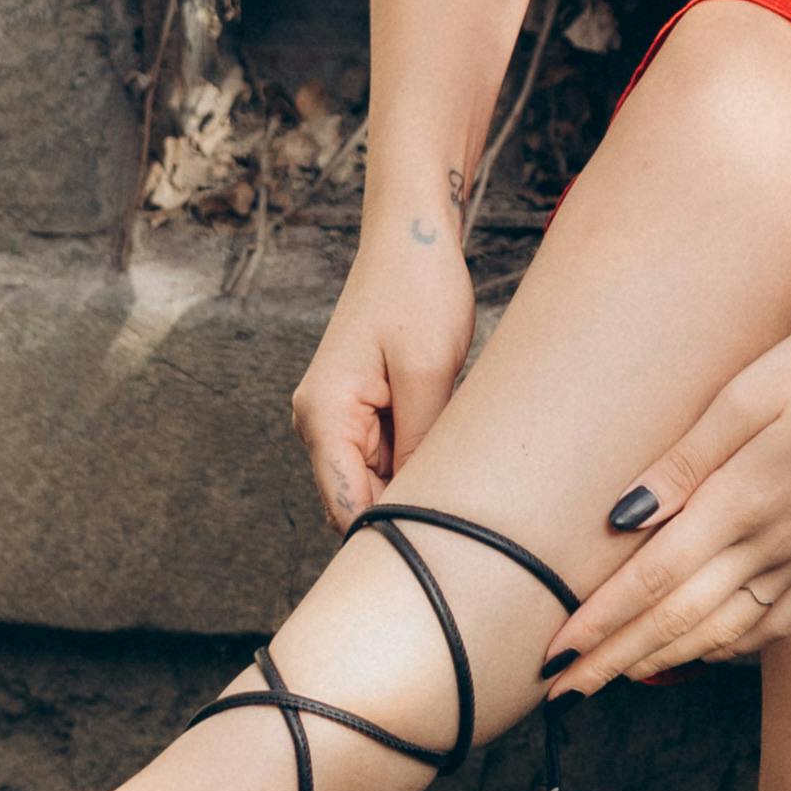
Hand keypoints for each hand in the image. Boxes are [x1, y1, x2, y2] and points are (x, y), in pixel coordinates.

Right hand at [290, 223, 479, 531]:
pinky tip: (456, 449)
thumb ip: (420, 444)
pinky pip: (389, 456)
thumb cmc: (419, 292)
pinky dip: (419, 460)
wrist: (413, 238)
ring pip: (378, 481)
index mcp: (323, 415)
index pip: (347, 506)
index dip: (391, 534)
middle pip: (359, 500)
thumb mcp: (430, 372)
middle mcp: (319, 422)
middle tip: (470, 517)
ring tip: (468, 477)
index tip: (444, 551)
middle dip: (409, 511)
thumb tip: (423, 505)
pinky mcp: (363, 408)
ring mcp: (339, 417)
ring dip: (417, 484)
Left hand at [540, 313, 790, 691]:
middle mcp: (771, 546)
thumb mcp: (742, 395)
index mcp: (740, 502)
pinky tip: (704, 651)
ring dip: (662, 662)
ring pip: (723, 634)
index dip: (598, 624)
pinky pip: (772, 625)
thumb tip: (620, 518)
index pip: (651, 581)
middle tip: (561, 692)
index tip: (552, 656)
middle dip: (614, 661)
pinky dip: (728, 648)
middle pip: (677, 622)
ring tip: (615, 678)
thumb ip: (681, 463)